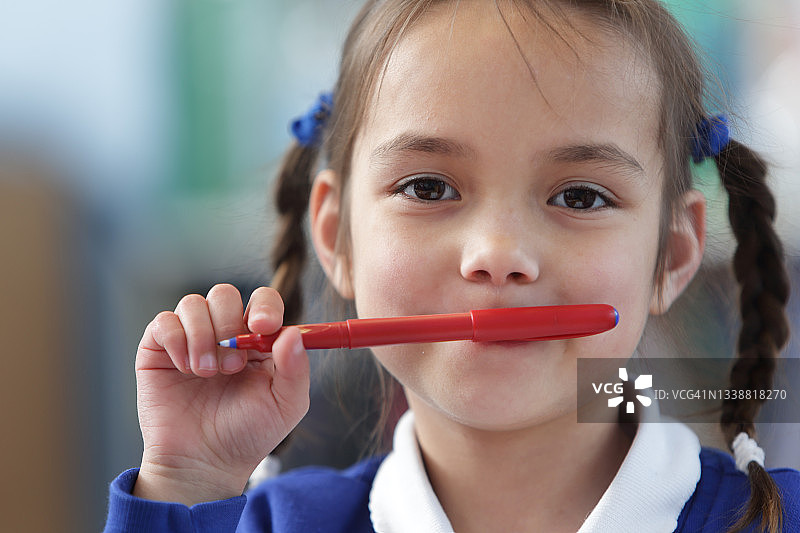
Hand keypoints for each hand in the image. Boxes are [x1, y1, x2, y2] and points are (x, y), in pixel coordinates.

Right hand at [132, 284, 309, 504]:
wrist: (203, 463)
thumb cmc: (247, 434)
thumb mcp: (286, 405)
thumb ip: (295, 369)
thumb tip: (294, 333)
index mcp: (258, 340)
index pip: (263, 301)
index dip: (265, 306)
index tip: (264, 326)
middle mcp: (224, 333)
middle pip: (225, 294)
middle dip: (229, 324)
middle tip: (233, 365)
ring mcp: (191, 338)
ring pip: (193, 303)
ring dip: (203, 336)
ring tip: (208, 374)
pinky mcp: (159, 349)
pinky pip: (164, 322)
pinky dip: (177, 341)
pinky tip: (186, 369)